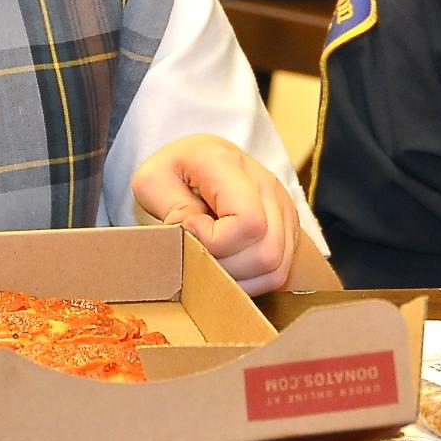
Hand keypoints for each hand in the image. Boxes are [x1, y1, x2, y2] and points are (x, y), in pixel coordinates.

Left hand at [131, 135, 299, 294]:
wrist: (199, 159)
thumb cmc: (174, 171)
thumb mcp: (152, 179)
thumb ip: (170, 206)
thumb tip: (192, 232)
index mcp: (230, 165)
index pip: (248, 221)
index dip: (215, 241)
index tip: (189, 229)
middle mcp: (266, 184)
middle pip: (267, 252)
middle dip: (226, 267)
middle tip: (198, 253)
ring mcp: (283, 206)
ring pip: (275, 267)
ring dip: (238, 278)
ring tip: (211, 260)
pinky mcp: (288, 227)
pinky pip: (278, 272)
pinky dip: (250, 281)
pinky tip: (227, 266)